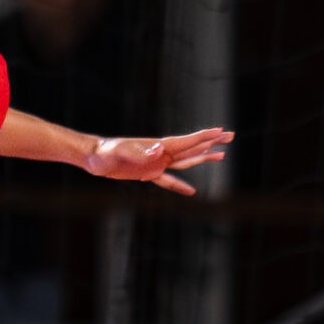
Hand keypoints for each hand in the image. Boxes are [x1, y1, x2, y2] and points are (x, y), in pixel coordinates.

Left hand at [83, 127, 232, 196]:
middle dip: (211, 142)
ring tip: (221, 156)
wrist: (93, 157)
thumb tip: (159, 150)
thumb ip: (140, 152)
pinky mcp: (147, 174)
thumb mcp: (121, 152)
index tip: (222, 131)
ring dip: (202, 158)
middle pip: (192, 148)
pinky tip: (192, 192)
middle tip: (230, 136)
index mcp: (158, 146)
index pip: (187, 141)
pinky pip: (168, 181)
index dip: (205, 137)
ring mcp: (156, 163)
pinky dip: (180, 186)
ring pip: (185, 162)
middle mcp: (161, 153)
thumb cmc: (105, 153)